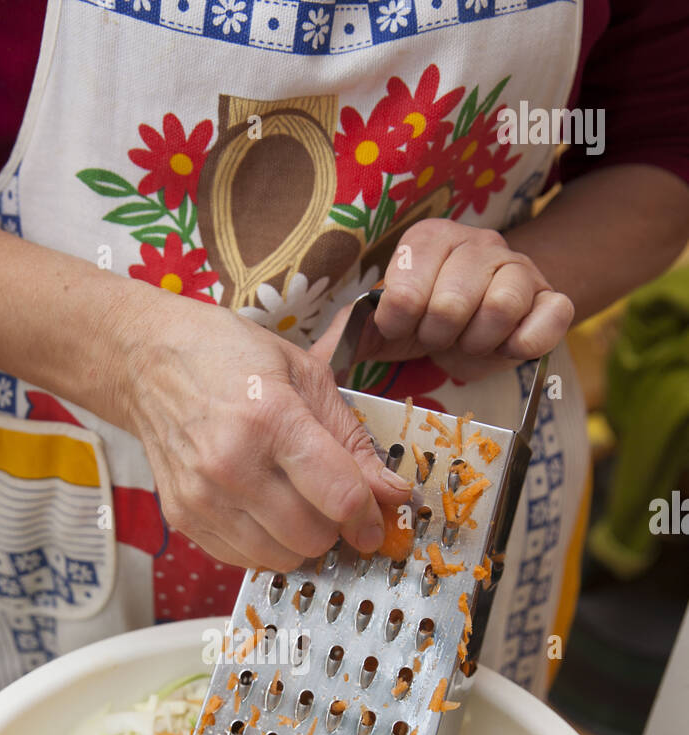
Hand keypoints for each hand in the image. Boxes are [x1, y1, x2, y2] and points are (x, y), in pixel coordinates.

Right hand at [117, 287, 412, 570]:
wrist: (148, 363)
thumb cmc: (231, 359)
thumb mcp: (306, 377)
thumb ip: (352, 441)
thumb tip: (393, 494)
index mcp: (271, 420)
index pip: (339, 497)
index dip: (369, 516)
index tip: (375, 519)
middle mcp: (232, 465)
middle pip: (312, 537)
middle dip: (333, 527)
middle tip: (328, 501)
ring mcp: (202, 497)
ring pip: (280, 558)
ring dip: (299, 541)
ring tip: (294, 504)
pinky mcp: (182, 517)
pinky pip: (244, 559)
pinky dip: (264, 545)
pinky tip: (261, 510)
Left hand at [311, 219, 573, 382]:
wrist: (486, 325)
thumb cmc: (428, 325)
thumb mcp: (385, 328)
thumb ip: (351, 335)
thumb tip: (312, 363)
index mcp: (429, 240)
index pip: (407, 285)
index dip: (403, 322)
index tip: (405, 329)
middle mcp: (477, 242)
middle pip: (453, 301)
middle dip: (440, 335)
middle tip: (440, 339)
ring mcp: (520, 267)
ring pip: (502, 306)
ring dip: (479, 341)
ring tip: (471, 343)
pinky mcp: (553, 297)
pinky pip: (551, 316)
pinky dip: (525, 343)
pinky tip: (507, 348)